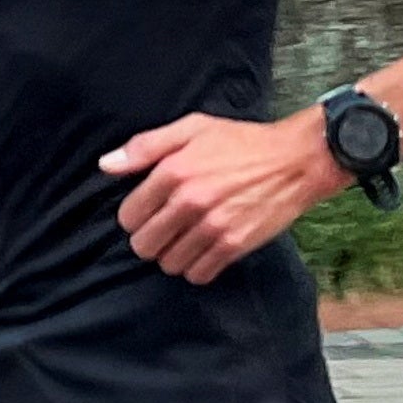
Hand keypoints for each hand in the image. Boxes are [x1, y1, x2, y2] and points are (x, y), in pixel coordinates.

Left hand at [99, 109, 339, 283]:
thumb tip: (105, 166)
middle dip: (149, 239)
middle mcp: (190, 201)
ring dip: (172, 255)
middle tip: (164, 229)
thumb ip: (144, 147)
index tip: (148, 211)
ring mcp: (213, 226)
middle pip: (144, 245)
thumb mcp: (191, 129)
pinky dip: (196, 267)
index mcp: (174, 171)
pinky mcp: (235, 245)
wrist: (296, 160)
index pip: (129, 216)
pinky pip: (198, 274)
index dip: (134, 216)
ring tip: (184, 240)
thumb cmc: (241, 142)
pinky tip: (203, 250)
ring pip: (169, 264)